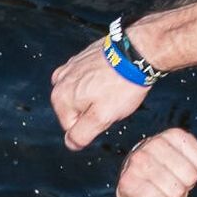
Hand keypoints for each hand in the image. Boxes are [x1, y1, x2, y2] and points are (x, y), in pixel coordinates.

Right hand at [51, 33, 154, 149]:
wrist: (136, 53)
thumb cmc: (122, 85)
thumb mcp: (102, 118)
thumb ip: (81, 135)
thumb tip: (71, 143)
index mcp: (60, 98)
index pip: (73, 129)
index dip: (94, 125)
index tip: (108, 111)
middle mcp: (59, 81)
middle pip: (75, 111)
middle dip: (93, 110)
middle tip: (112, 101)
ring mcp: (70, 67)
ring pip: (81, 95)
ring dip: (94, 96)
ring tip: (113, 89)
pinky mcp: (81, 58)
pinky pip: (86, 79)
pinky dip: (96, 81)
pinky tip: (111, 78)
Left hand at [114, 124, 196, 196]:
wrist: (143, 172)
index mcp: (127, 181)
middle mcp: (139, 158)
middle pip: (177, 190)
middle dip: (176, 196)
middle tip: (167, 191)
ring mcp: (156, 142)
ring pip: (191, 175)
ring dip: (187, 182)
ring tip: (174, 180)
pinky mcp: (175, 134)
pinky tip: (184, 167)